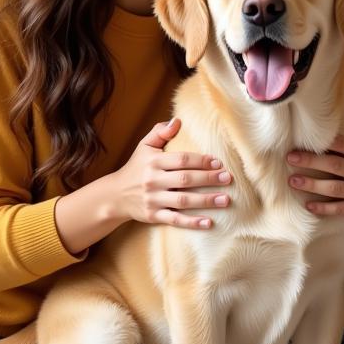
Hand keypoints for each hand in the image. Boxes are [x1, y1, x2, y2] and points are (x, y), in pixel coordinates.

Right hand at [110, 118, 231, 229]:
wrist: (115, 195)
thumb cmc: (136, 167)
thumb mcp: (144, 146)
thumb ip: (160, 132)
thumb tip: (177, 121)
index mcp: (153, 161)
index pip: (181, 160)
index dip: (201, 160)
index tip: (218, 162)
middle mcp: (153, 180)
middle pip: (185, 179)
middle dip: (208, 179)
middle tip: (228, 178)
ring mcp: (153, 199)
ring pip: (183, 200)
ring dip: (206, 200)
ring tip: (225, 200)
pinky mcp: (153, 216)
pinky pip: (175, 220)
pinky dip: (192, 223)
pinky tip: (208, 223)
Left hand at [287, 104, 343, 220]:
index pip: (343, 145)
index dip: (324, 142)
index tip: (303, 141)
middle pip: (334, 166)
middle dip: (310, 162)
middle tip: (290, 158)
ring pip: (333, 188)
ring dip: (311, 185)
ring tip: (292, 181)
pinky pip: (339, 209)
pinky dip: (323, 209)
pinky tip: (307, 205)